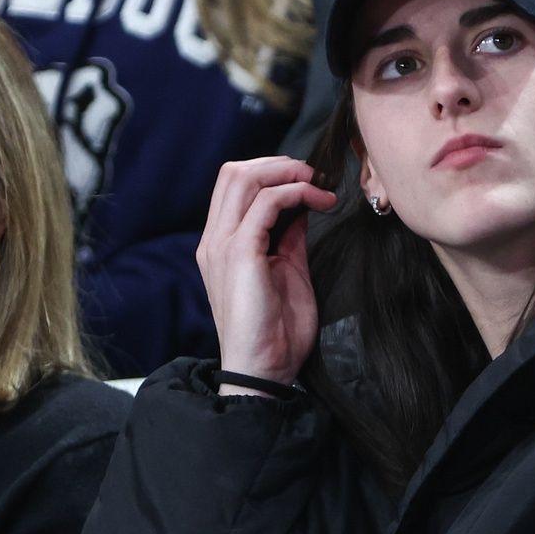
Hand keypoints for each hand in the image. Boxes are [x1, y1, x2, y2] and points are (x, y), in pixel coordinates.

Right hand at [196, 157, 336, 385]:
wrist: (264, 369)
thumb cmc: (276, 329)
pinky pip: (266, 203)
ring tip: (319, 185)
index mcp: (220, 244)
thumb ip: (288, 236)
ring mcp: (222, 245)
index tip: (308, 181)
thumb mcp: (285, 269)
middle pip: (235, 172)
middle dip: (280, 164)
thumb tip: (302, 205)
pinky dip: (295, 193)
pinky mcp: (240, 254)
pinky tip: (320, 203)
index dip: (272, 172)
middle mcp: (214, 240)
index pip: (235, 185)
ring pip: (245, 178)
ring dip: (288, 173)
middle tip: (315, 176)